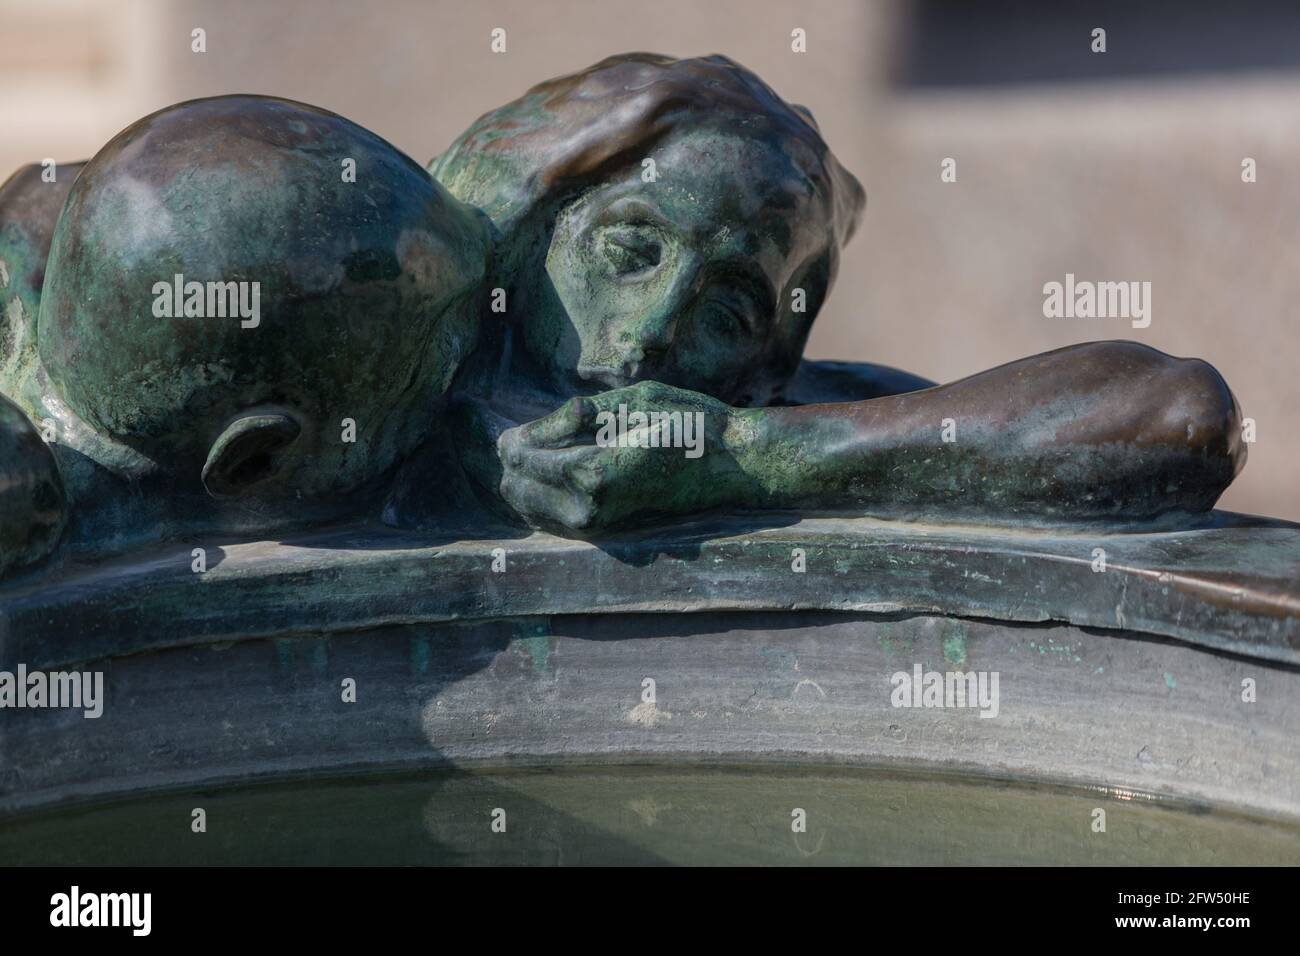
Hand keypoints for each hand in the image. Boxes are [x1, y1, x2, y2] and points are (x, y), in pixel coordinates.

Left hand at [497, 381, 743, 531]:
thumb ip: (572, 418)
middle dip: (516, 462)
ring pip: (531, 510)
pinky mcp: (608, 534)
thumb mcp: (630, 402)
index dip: (512, 438)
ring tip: (544, 454)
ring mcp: (598, 527)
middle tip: (528, 437)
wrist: (733, 466)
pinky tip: (557, 478)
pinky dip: (545, 500)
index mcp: (591, 472)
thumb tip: (526, 433)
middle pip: (517, 488)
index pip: (521, 457)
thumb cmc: (689, 423)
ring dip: (528, 482)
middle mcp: (588, 509)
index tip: (515, 424)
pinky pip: (554, 522)